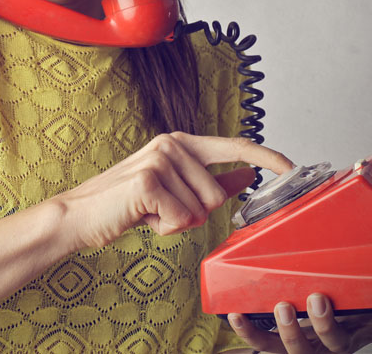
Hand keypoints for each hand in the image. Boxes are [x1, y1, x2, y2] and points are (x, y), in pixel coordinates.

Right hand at [54, 132, 293, 249]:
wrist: (80, 214)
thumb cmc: (126, 203)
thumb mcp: (172, 188)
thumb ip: (210, 180)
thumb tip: (248, 176)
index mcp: (179, 142)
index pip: (233, 146)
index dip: (266, 157)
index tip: (291, 168)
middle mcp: (172, 144)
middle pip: (217, 196)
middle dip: (192, 214)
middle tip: (160, 210)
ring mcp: (160, 159)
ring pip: (200, 211)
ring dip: (175, 223)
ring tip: (148, 212)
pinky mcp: (149, 181)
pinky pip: (181, 220)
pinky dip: (163, 229)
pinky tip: (141, 217)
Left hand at [227, 295, 371, 352]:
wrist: (345, 323)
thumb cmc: (362, 316)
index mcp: (345, 340)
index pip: (337, 341)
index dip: (326, 326)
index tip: (320, 298)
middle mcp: (319, 348)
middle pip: (306, 350)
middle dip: (296, 328)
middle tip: (292, 302)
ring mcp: (296, 345)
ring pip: (278, 350)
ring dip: (265, 333)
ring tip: (255, 310)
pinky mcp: (276, 338)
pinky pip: (259, 343)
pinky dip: (246, 331)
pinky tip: (234, 314)